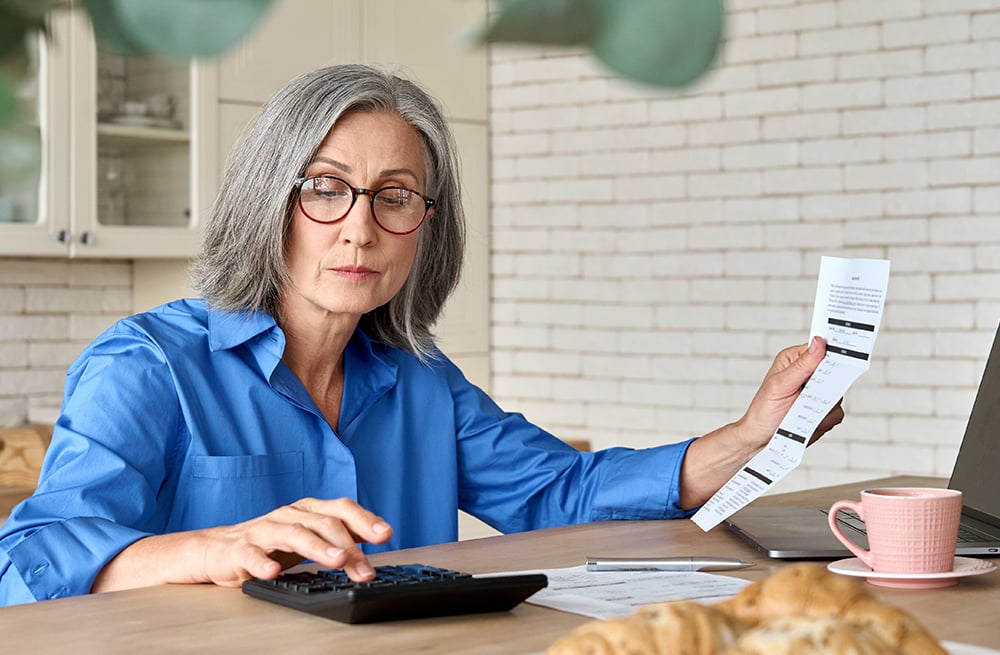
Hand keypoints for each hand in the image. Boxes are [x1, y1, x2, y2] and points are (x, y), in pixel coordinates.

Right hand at [199, 497, 392, 586]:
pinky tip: (273, 572)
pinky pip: (252, 554)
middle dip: (348, 546)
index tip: (386, 534)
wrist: (219, 549)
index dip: (365, 520)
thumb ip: (341, 535)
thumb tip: (380, 536)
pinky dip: (262, 563)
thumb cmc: (271, 544)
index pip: (341, 509)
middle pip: (324, 524)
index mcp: (308, 510)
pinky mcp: (240, 548)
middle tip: (365, 569)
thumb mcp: (310, 537)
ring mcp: (264, 529)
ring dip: (318, 547)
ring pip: (294, 534)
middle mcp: (289, 515)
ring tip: (337, 560)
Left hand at [736, 336, 844, 453]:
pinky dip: (824, 420)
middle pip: (835, 372)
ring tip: (802, 412)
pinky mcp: (823, 410)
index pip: (821, 349)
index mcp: (794, 360)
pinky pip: (836, 412)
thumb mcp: (779, 385)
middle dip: (827, 386)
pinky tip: (808, 422)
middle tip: (812, 395)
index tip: (840, 358)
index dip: (832, 352)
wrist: (761, 439)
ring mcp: (817, 393)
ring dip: (823, 406)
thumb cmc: (763, 410)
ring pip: (838, 394)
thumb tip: (819, 343)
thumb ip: (801, 365)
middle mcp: (808, 374)